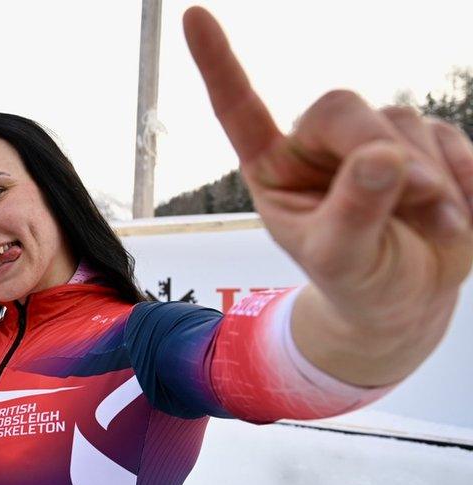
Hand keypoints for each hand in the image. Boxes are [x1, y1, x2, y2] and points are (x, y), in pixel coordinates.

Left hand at [183, 7, 472, 340]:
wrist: (408, 301)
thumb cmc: (358, 282)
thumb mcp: (343, 260)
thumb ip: (354, 212)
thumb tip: (382, 156)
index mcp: (275, 169)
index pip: (239, 109)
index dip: (218, 64)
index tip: (193, 17)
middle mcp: (316, 145)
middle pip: (342, 107)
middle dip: (378, 147)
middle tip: (416, 194)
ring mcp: (370, 140)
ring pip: (400, 120)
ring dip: (426, 177)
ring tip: (432, 227)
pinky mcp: (424, 143)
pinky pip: (448, 135)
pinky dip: (460, 175)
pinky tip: (456, 213)